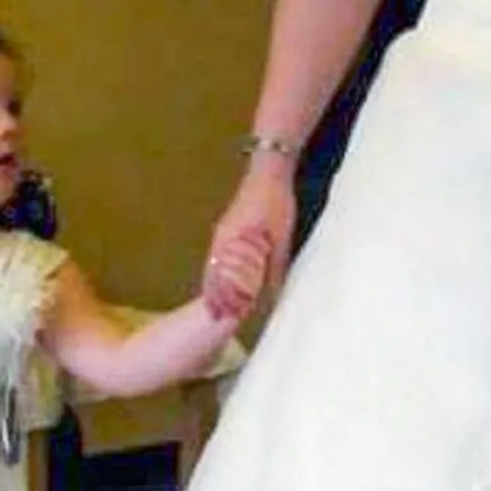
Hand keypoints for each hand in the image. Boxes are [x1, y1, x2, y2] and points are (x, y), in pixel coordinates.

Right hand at [205, 161, 296, 314]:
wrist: (269, 172)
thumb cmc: (275, 204)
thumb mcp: (280, 240)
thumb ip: (274, 268)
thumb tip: (272, 294)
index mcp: (230, 243)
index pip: (217, 278)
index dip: (219, 299)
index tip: (220, 317)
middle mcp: (221, 239)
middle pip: (210, 274)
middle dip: (212, 296)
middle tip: (214, 317)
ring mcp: (223, 231)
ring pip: (212, 264)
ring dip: (214, 284)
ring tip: (216, 304)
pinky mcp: (229, 226)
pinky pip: (217, 255)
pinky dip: (218, 270)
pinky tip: (223, 278)